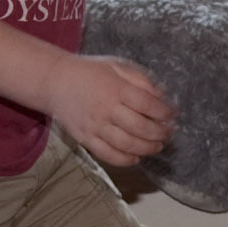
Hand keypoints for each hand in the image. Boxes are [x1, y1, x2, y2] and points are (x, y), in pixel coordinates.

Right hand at [48, 52, 175, 169]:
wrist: (55, 81)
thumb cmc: (90, 72)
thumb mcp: (117, 66)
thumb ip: (141, 80)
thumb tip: (162, 96)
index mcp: (116, 88)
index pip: (147, 104)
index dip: (163, 112)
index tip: (172, 115)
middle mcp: (106, 109)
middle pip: (140, 127)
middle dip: (159, 133)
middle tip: (168, 133)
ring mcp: (95, 126)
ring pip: (127, 144)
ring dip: (147, 148)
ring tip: (157, 146)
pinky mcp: (85, 139)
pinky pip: (108, 155)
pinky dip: (126, 160)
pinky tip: (136, 157)